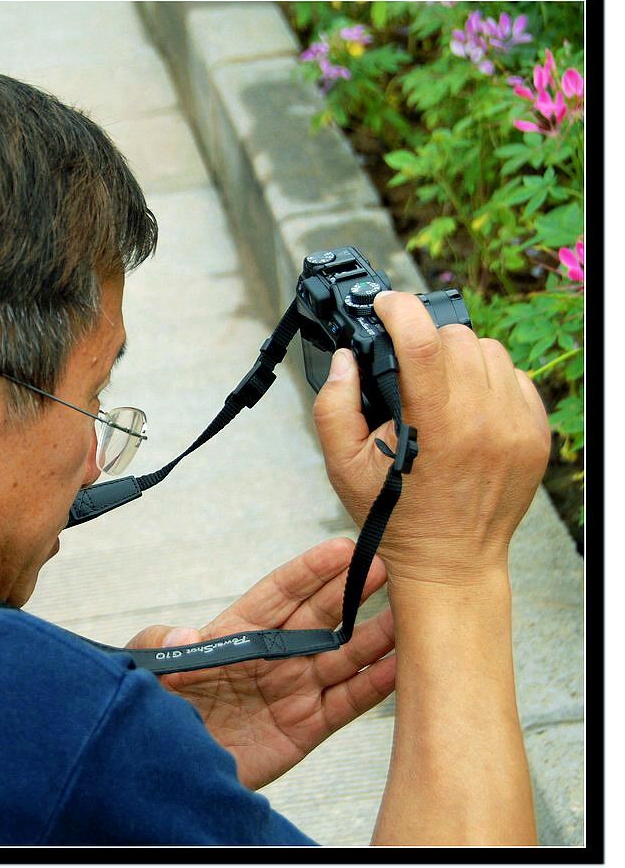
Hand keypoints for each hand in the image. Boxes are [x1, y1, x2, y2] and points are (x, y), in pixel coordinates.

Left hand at [125, 538, 394, 790]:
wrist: (174, 773)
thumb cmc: (162, 713)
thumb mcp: (151, 672)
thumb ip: (161, 645)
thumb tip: (184, 635)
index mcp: (239, 632)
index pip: (280, 592)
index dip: (310, 570)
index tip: (341, 547)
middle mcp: (275, 655)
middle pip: (320, 616)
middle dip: (352, 590)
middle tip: (384, 565)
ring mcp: (295, 689)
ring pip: (344, 655)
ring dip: (375, 634)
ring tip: (407, 613)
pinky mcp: (307, 727)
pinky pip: (348, 701)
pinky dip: (376, 685)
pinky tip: (400, 666)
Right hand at [312, 290, 549, 586]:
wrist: (451, 560)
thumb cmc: (395, 515)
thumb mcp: (342, 465)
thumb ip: (333, 405)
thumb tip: (345, 358)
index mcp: (433, 425)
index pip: (421, 339)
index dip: (397, 308)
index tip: (383, 306)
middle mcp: (482, 420)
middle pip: (454, 336)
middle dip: (423, 339)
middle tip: (404, 368)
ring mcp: (516, 425)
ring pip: (487, 349)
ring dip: (457, 356)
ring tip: (435, 387)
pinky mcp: (535, 432)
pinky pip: (513, 375)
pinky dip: (486, 378)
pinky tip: (464, 405)